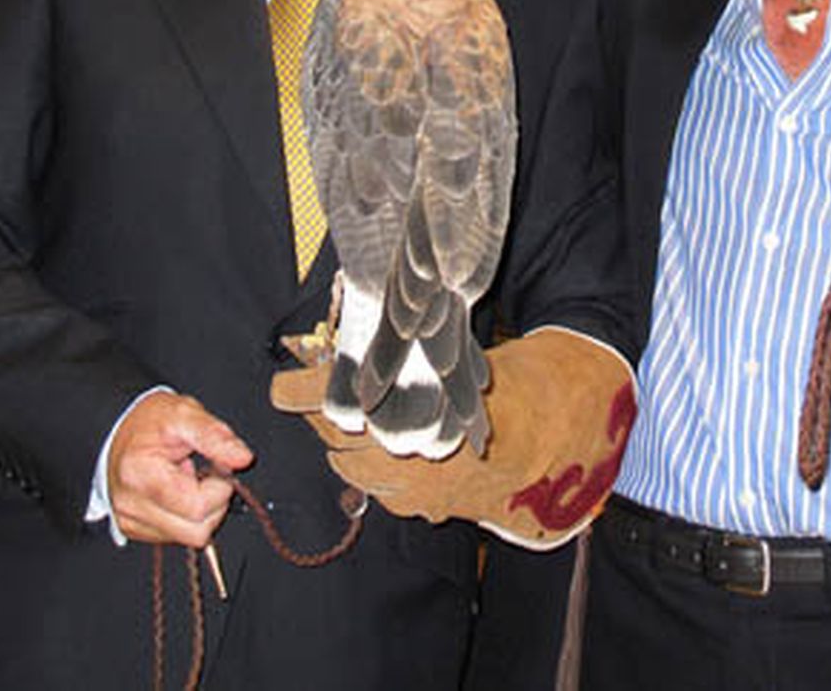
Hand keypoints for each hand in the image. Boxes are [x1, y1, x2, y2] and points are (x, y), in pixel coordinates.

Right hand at [106, 392, 252, 546]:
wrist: (116, 430)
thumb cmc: (150, 422)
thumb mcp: (185, 414)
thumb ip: (215, 436)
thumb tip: (243, 459)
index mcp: (139, 474)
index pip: (198, 507)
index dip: (219, 487)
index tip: (216, 464)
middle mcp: (130, 506)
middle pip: (196, 531)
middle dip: (214, 504)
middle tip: (204, 474)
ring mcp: (130, 522)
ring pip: (189, 538)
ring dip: (201, 512)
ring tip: (188, 481)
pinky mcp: (133, 530)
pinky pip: (176, 536)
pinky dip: (186, 517)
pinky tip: (178, 492)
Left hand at [271, 329, 634, 549]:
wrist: (549, 444)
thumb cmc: (510, 388)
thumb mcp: (457, 354)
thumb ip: (406, 347)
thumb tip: (359, 323)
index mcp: (413, 410)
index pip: (335, 400)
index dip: (302, 389)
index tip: (281, 382)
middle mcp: (406, 456)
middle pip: (334, 437)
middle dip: (321, 415)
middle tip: (317, 392)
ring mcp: (411, 489)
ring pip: (348, 468)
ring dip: (343, 443)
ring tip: (354, 417)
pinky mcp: (418, 507)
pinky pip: (374, 489)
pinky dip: (369, 468)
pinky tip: (384, 446)